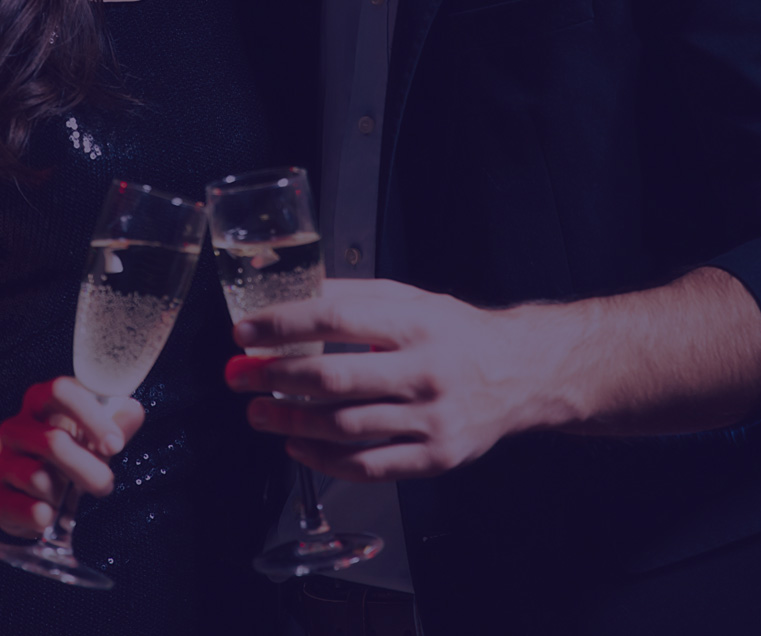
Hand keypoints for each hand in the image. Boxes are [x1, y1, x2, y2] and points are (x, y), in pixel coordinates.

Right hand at [0, 377, 143, 536]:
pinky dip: (45, 515)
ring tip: (69, 494)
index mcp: (41, 400)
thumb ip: (118, 419)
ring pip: (39, 479)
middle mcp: (16, 427)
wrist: (21, 484)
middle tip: (105, 483)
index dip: (90, 416)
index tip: (115, 443)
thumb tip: (133, 412)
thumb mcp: (94, 430)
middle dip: (87, 467)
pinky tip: (51, 513)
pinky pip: (26, 510)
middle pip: (52, 441)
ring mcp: (3, 463)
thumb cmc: (68, 448)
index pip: (59, 391)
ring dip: (65, 494)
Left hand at [225, 278, 559, 481]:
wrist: (521, 374)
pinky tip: (297, 445)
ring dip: (290, 421)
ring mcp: (431, 420)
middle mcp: (424, 371)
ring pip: (345, 427)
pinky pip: (368, 467)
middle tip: (239, 376)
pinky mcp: (435, 459)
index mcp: (415, 322)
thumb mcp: (411, 299)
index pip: (337, 318)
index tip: (246, 333)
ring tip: (259, 411)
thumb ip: (354, 295)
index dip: (285, 326)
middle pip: (335, 378)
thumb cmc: (456, 333)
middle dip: (276, 378)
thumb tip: (292, 293)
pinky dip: (324, 460)